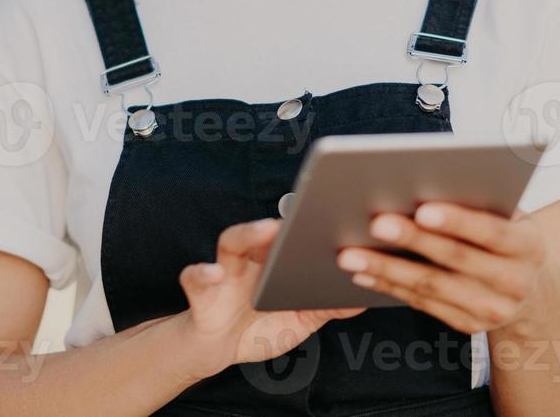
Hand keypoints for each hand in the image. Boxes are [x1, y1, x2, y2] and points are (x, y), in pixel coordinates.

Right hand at [178, 217, 364, 378]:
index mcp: (272, 262)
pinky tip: (214, 273)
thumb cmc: (256, 327)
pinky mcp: (201, 292)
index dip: (306, 223)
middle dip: (285, 221)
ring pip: (231, 242)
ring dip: (248, 233)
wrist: (216, 349)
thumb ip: (324, 308)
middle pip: (264, 230)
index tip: (333, 211)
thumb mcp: (298, 321)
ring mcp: (224, 272)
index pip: (289, 236)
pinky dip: (202, 273)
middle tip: (309, 213)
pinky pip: (196, 277)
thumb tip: (363, 297)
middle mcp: (249, 259)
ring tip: (268, 228)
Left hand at [335, 203, 553, 335]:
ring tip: (351, 254)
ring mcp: (492, 310)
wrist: (533, 289)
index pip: (492, 232)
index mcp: (529, 247)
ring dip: (387, 270)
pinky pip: (423, 304)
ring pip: (432, 287)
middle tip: (375, 224)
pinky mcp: (468, 325)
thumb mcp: (509, 214)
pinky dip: (389, 288)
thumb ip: (478, 200)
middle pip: (456, 259)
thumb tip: (425, 179)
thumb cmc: (507, 233)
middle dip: (412, 241)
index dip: (457, 221)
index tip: (422, 210)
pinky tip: (362, 274)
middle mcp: (515, 283)